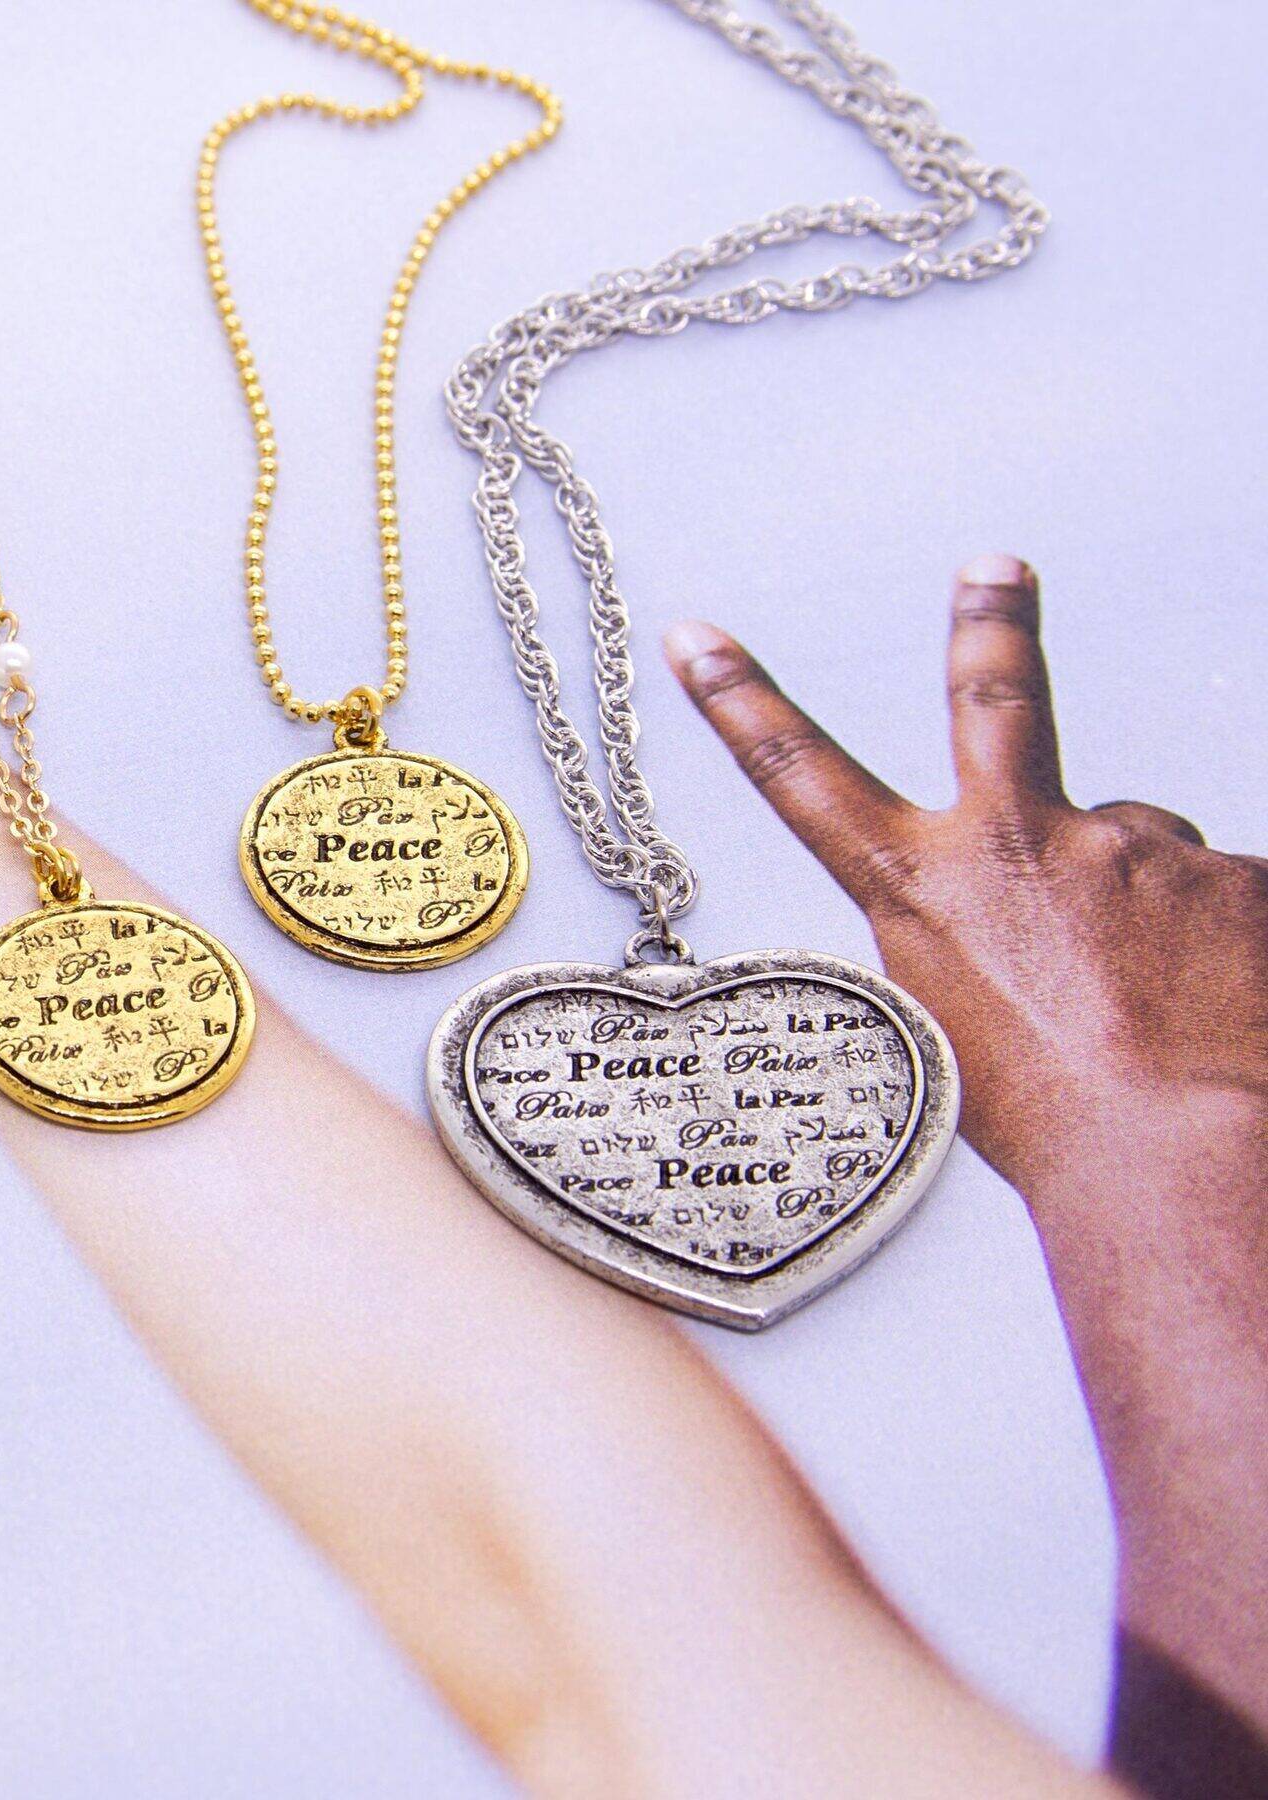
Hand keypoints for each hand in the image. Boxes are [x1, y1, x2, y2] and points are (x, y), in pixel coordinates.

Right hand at [662, 557, 1267, 1199]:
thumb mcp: (960, 1039)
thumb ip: (979, 947)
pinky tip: (1225, 1008)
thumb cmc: (1062, 1129)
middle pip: (996, 700)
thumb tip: (1038, 924)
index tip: (697, 641)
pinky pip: (1234, 901)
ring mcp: (1132, 845)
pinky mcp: (1236, 869)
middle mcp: (1019, 843)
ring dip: (1155, 908)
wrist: (1185, 1155)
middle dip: (988, 627)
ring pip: (1144, 854)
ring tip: (1171, 1004)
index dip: (741, 704)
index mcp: (925, 894)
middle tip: (995, 571)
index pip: (804, 778)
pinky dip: (1230, 949)